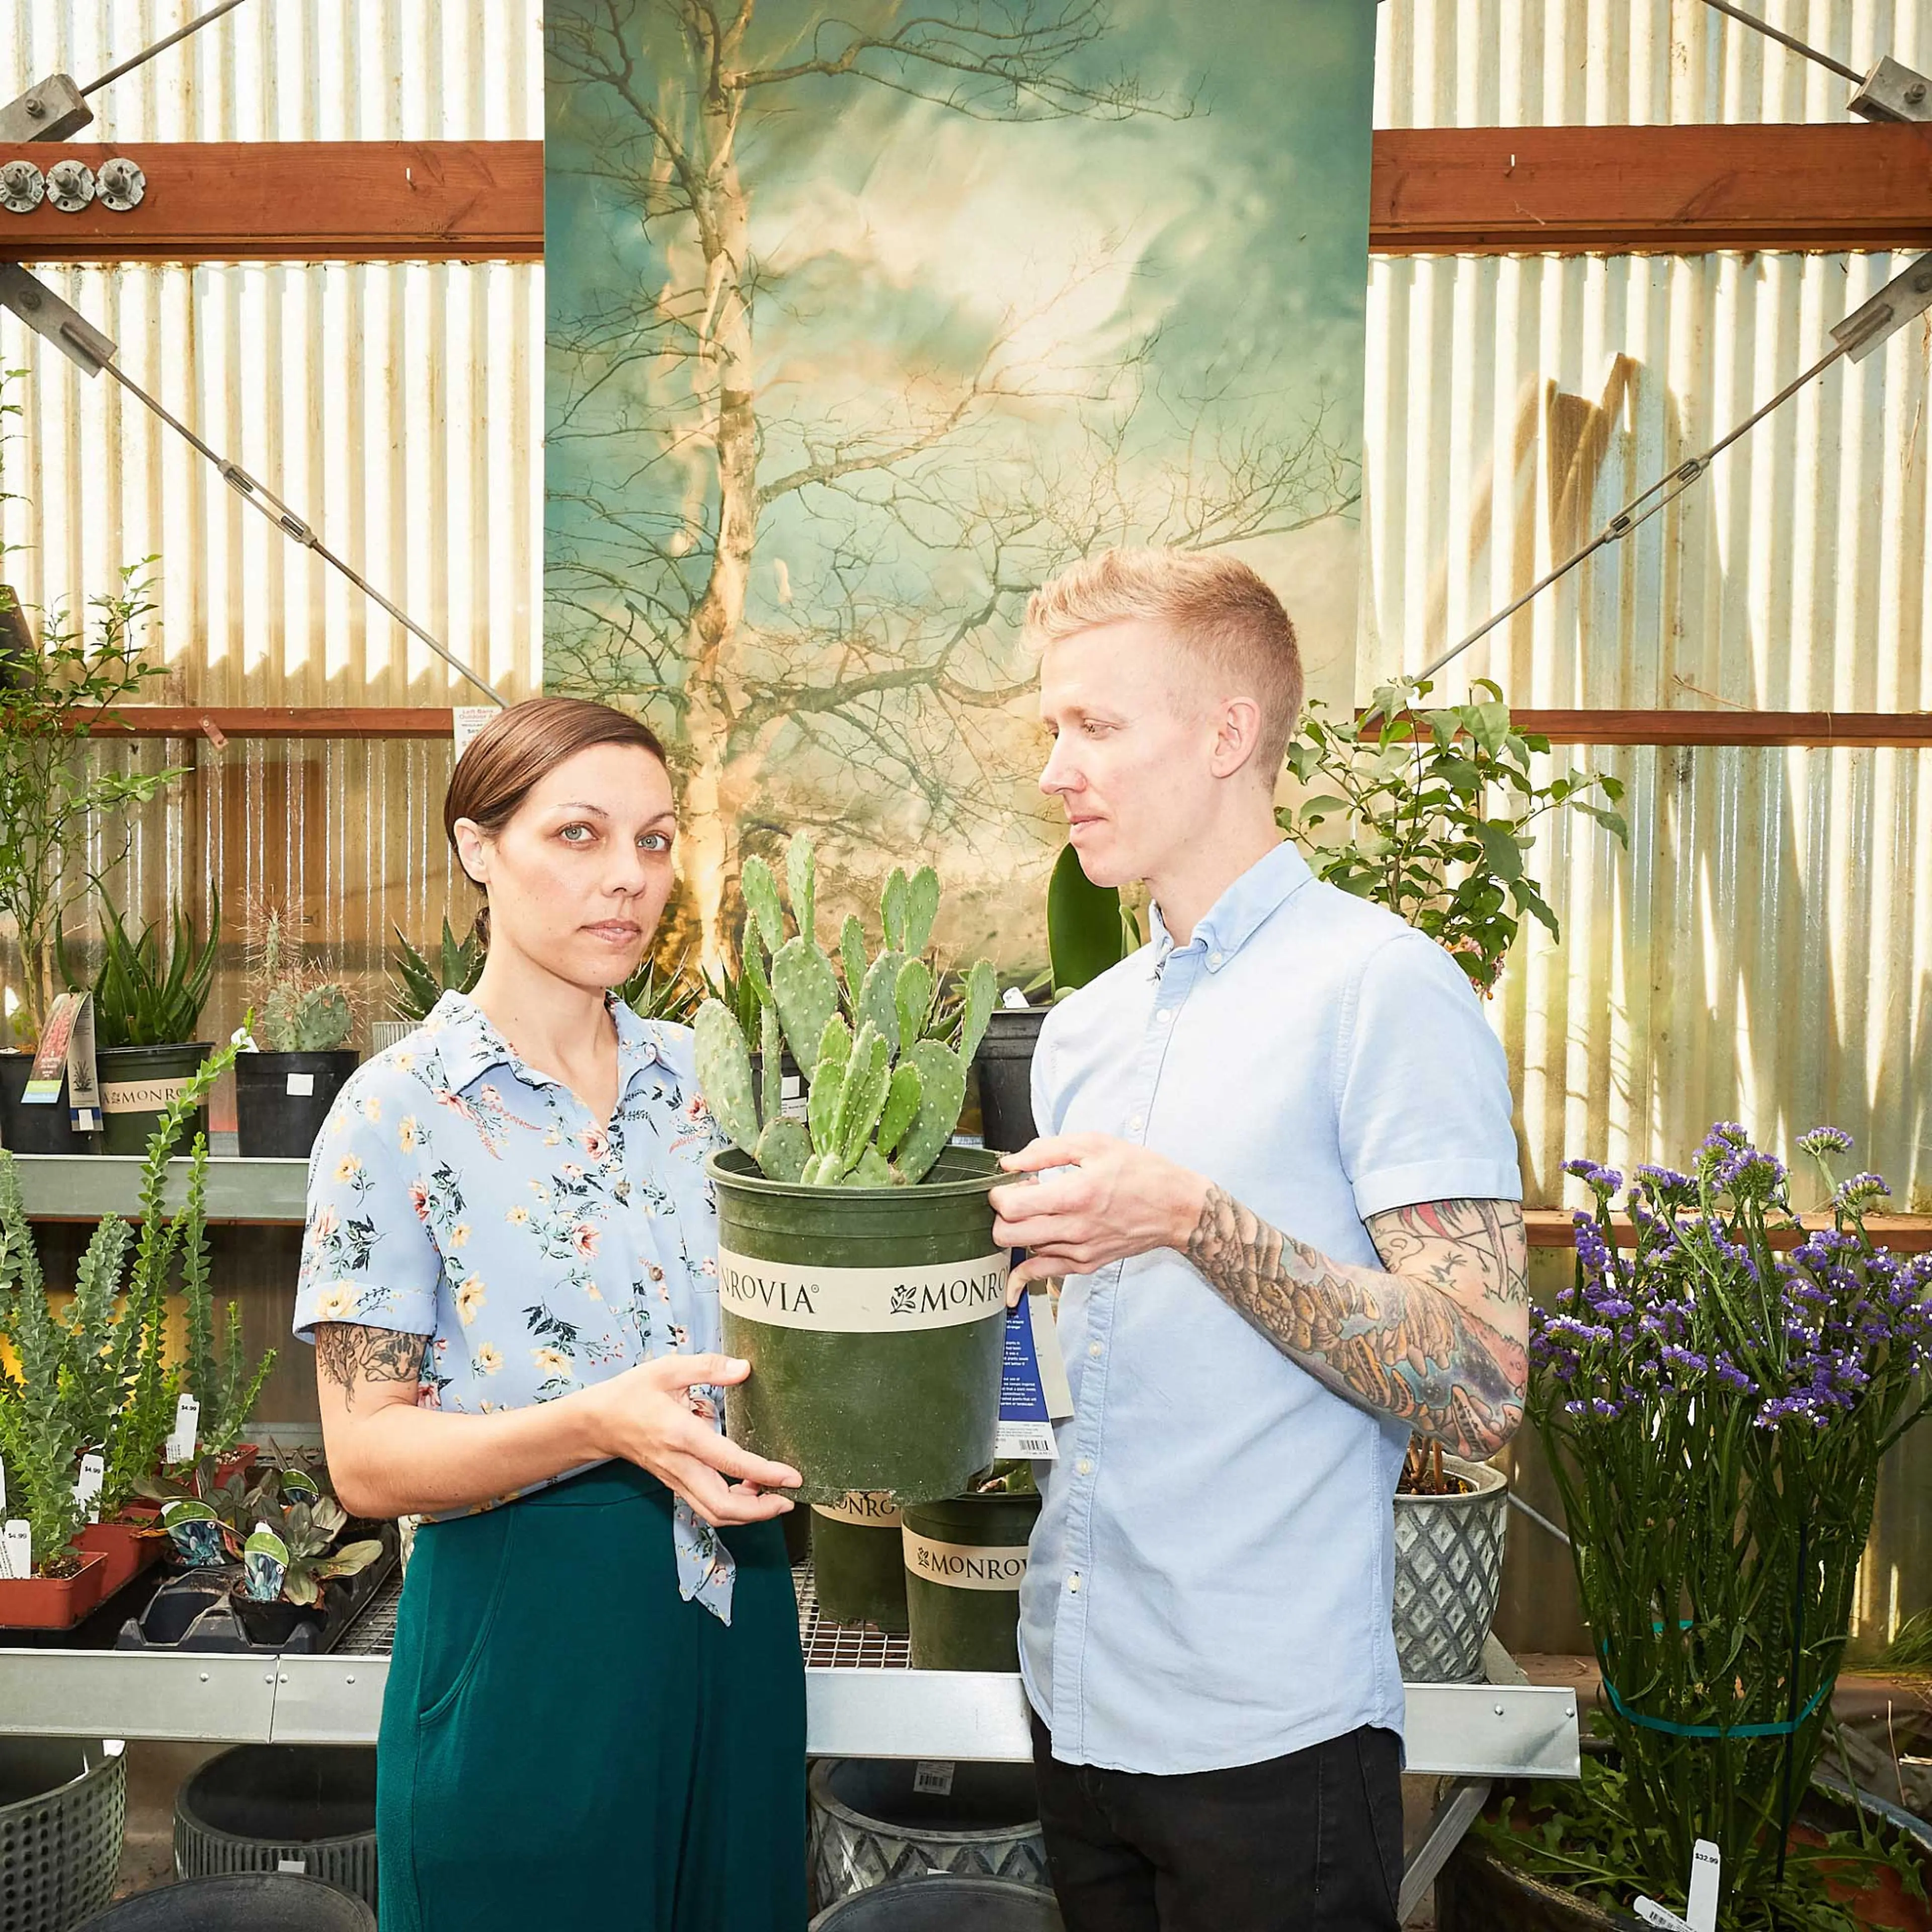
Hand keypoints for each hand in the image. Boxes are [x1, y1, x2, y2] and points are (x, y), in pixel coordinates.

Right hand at [580, 1353, 802, 1527]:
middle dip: (760, 1510)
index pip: (730, 1462)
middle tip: (789, 1498)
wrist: (598, 1422)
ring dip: (748, 1514)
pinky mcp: (675, 1484)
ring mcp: (677, 1479)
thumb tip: (745, 1368)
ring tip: (774, 1497)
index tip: (792, 1477)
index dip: (765, 1473)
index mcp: (682, 1434)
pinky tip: (749, 1490)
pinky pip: (706, 1506)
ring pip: (714, 1513)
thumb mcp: (668, 1369)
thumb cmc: (633, 1393)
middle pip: (722, 1506)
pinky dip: (731, 1507)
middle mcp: (680, 1465)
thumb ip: (708, 1367)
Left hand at [988, 1134, 1209, 1302]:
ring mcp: (1078, 1252)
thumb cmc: (1140, 1172)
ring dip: (1019, 1230)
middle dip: (1000, 1215)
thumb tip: (1009, 1162)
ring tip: (1039, 1211)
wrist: (1176, 1209)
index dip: (997, 1194)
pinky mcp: (1084, 1266)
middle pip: (1006, 1235)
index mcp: (1075, 1195)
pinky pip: (1040, 1273)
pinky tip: (1017, 1265)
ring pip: (1022, 1250)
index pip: (1011, 1207)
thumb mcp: (1094, 1144)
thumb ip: (1046, 1151)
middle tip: (1017, 1198)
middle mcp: (1074, 1229)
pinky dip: (1025, 1266)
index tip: (1006, 1183)